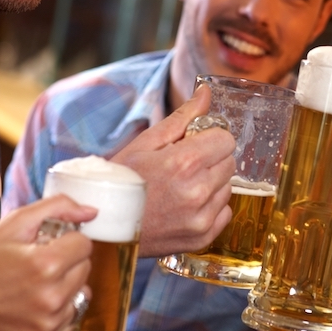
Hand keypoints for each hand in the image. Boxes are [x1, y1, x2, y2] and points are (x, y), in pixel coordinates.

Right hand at [0, 195, 96, 330]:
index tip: (45, 245)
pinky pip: (68, 320)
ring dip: (63, 288)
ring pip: (80, 295)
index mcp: (47, 264)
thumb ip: (58, 208)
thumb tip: (91, 212)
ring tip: (32, 286)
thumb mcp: (15, 223)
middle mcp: (52, 297)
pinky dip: (56, 312)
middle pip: (85, 269)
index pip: (84, 244)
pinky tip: (31, 306)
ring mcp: (48, 324)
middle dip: (66, 263)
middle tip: (35, 265)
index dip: (65, 240)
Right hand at [111, 85, 235, 257]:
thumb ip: (182, 117)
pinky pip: (224, 212)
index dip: (210, 138)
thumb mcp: (146, 142)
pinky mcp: (202, 238)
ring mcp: (201, 218)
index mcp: (184, 163)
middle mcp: (197, 192)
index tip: (193, 144)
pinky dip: (210, 207)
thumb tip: (206, 92)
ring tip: (180, 188)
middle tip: (182, 166)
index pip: (226, 140)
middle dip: (211, 159)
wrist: (102, 226)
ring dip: (211, 184)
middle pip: (229, 163)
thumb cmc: (120, 181)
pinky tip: (184, 206)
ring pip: (227, 188)